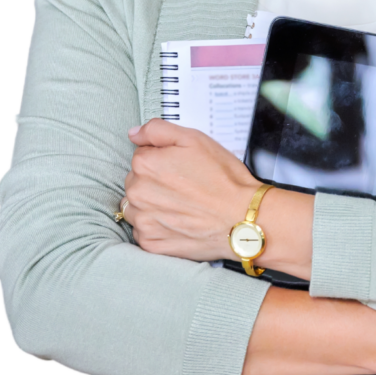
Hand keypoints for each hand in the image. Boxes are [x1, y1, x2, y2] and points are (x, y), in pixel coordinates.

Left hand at [121, 119, 258, 260]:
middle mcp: (137, 193)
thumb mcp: (194, 139)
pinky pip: (144, 231)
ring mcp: (143, 221)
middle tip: (184, 185)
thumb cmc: (222, 178)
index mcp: (145, 164)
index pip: (141, 155)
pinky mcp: (150, 243)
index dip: (163, 158)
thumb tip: (134, 133)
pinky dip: (158, 226)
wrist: (241, 217)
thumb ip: (158, 130)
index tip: (181, 166)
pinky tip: (178, 221)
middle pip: (137, 181)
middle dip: (155, 181)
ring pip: (138, 207)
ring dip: (152, 205)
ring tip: (181, 204)